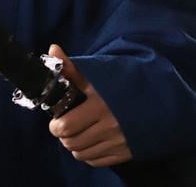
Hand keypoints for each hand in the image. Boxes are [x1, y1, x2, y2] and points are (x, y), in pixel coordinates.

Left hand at [48, 43, 132, 167]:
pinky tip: (89, 141)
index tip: (55, 119)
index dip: (55, 125)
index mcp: (98, 103)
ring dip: (74, 145)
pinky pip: (96, 161)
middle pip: (72, 142)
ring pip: (82, 153)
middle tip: (63, 126)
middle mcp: (109, 124)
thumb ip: (71, 65)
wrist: (156, 95)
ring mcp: (118, 140)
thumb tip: (52, 49)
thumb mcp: (96, 72)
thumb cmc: (120, 82)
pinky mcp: (126, 152)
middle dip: (62, 136)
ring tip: (75, 133)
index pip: (66, 125)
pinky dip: (88, 154)